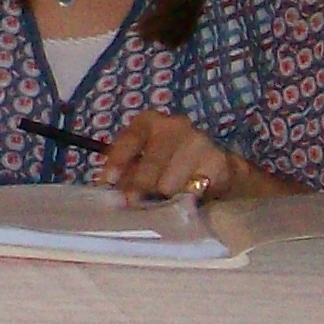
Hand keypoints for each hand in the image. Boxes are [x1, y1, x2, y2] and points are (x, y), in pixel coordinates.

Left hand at [99, 109, 246, 201]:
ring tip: (163, 201)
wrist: (215, 168)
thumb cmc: (169, 163)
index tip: (108, 182)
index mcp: (151, 121)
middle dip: (138, 186)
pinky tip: (184, 201)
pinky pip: (191, 192)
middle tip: (132, 202)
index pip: (131, 138)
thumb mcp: (143, 160)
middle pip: (151, 162)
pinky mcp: (216, 163)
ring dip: (163, 197)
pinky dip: (184, 201)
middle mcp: (176, 125)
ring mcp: (198, 142)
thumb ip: (125, 171)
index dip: (118, 161)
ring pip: (170, 182)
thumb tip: (107, 188)